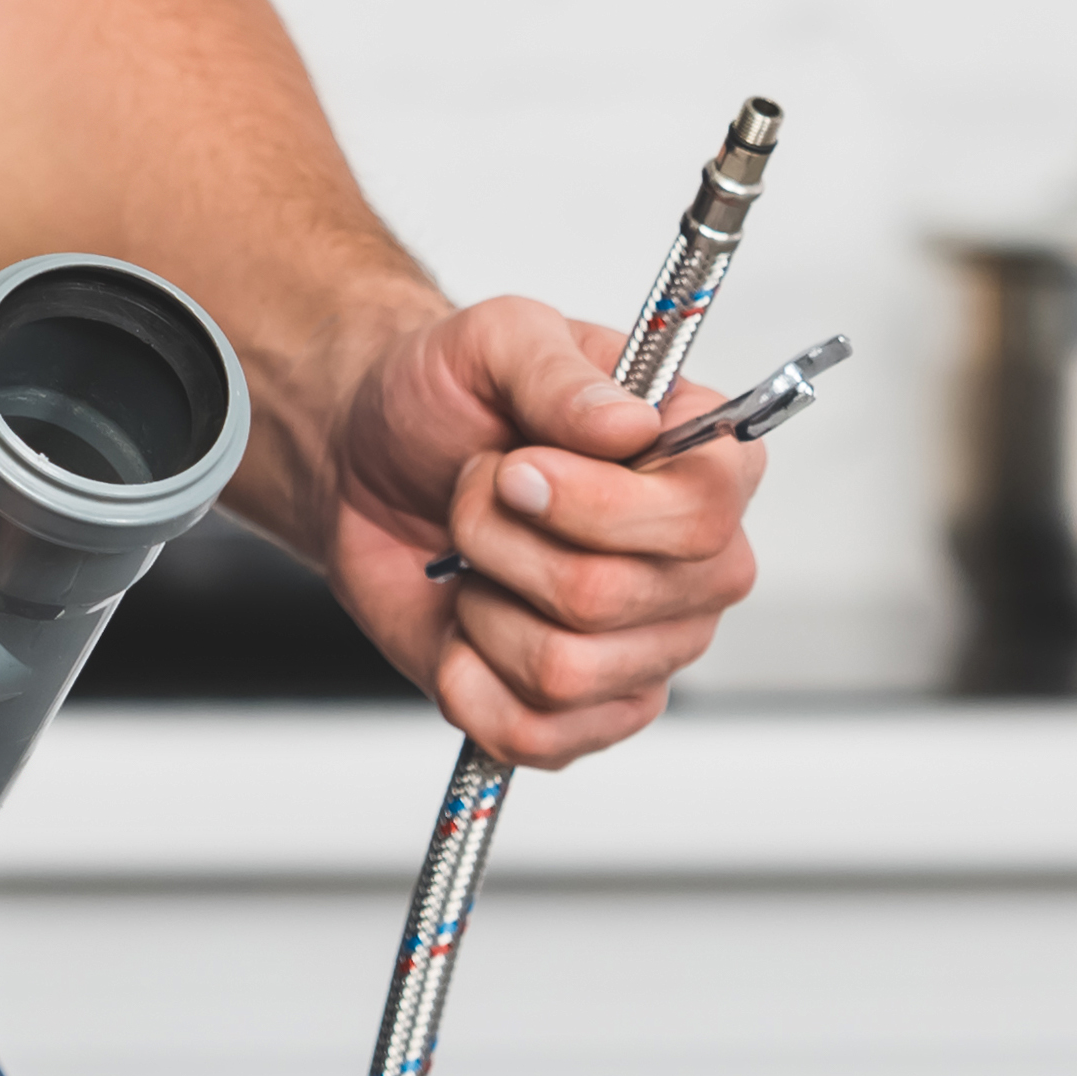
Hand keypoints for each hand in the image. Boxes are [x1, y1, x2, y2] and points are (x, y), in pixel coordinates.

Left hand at [311, 294, 768, 766]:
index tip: (517, 467)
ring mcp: (647, 649)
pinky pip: (534, 734)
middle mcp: (696, 567)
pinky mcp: (587, 714)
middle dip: (504, 540)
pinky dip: (468, 680)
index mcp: (704, 463)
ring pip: (565, 671)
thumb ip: (559, 372)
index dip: (597, 505)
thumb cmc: (450, 398)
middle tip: (477, 494)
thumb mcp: (494, 340)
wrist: (372, 465)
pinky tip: (464, 629)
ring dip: (483, 604)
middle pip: (614, 597)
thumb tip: (628, 425)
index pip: (702, 517)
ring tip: (473, 557)